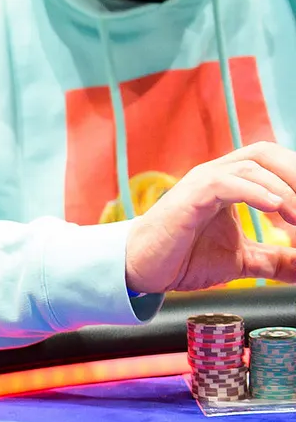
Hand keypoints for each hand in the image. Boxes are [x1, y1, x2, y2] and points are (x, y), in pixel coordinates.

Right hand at [124, 143, 295, 293]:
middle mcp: (217, 174)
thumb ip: (275, 261)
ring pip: (253, 165)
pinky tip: (274, 208)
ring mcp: (203, 182)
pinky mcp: (190, 196)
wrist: (141, 268)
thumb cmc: (182, 257)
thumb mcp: (242, 261)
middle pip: (267, 153)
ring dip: (284, 189)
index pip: (275, 164)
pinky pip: (227, 183)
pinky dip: (255, 191)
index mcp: (231, 182)